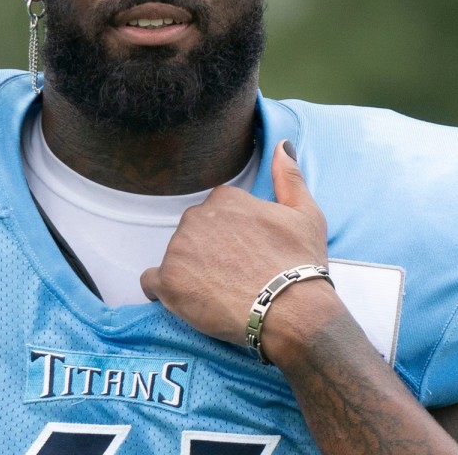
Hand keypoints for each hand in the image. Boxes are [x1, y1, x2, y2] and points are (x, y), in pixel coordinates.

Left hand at [141, 140, 330, 344]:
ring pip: (176, 258)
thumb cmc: (300, 264)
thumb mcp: (305, 213)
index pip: (215, 215)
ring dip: (191, 273)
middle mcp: (196, 217)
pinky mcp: (168, 281)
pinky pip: (152, 283)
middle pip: (193, 236)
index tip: (246, 255)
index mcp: (224, 198)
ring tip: (220, 293)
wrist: (292, 312)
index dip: (231, 238)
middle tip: (235, 276)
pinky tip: (189, 301)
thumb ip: (288, 176)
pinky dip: (166, 292)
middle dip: (208, 253)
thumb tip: (283, 145)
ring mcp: (179, 249)